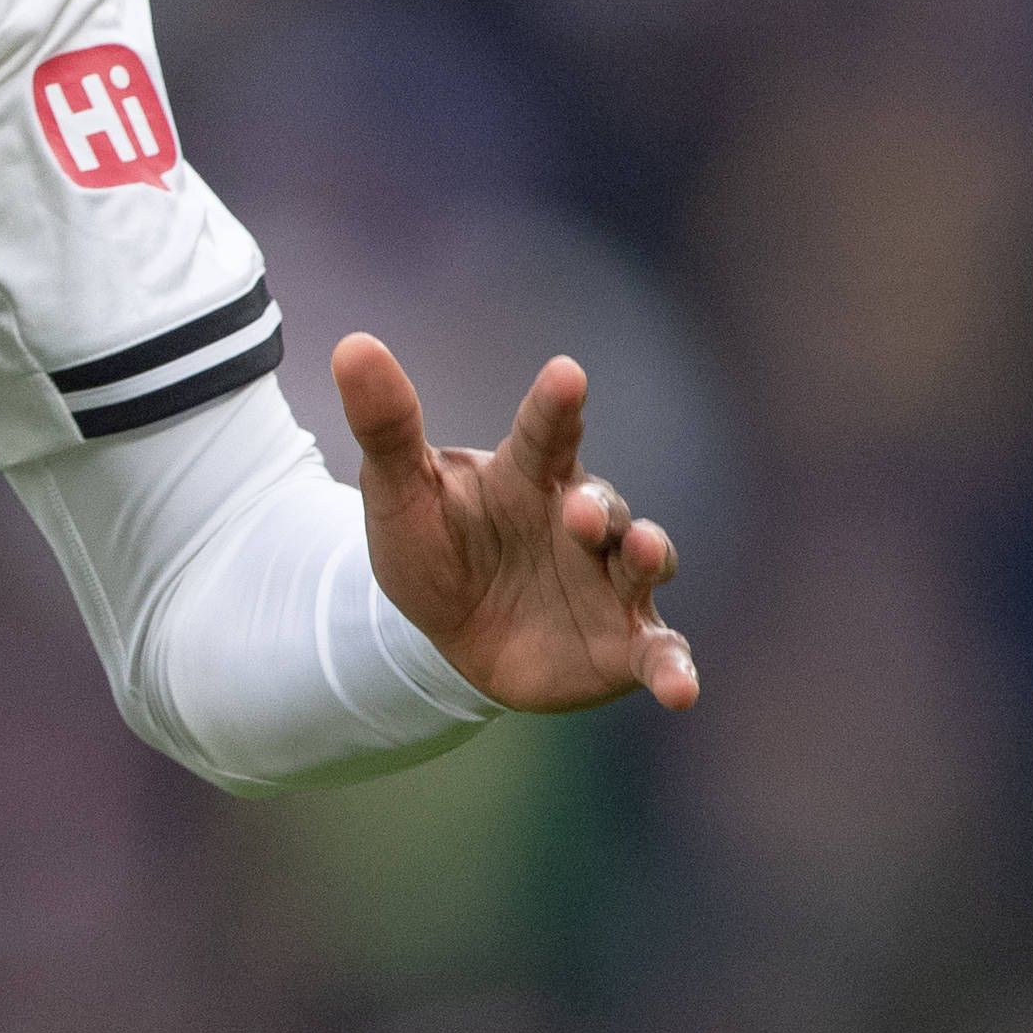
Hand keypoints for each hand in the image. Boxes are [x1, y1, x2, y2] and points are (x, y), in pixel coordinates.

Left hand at [335, 334, 698, 715]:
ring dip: (648, 556)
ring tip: (641, 553)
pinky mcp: (623, 642)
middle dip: (599, 506)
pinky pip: (659, 651)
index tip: (566, 373)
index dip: (556, 405)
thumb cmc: (431, 546)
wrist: (446, 635)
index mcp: (528, 475)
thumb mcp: (397, 490)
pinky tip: (681, 690)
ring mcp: (609, 581)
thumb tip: (351, 343)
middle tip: (579, 513)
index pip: (545, 433)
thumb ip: (385, 424)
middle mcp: (581, 520)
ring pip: (645, 561)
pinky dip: (674, 667)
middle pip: (603, 503)